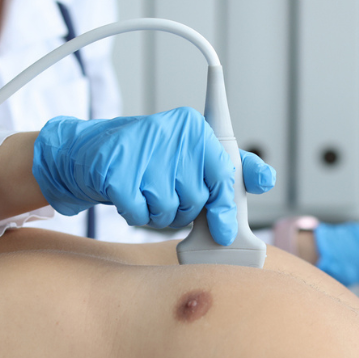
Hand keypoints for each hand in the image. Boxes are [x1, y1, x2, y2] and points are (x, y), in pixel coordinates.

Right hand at [31, 108, 274, 245]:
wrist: (91, 153)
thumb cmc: (151, 160)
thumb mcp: (194, 156)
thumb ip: (232, 168)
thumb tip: (267, 179)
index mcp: (196, 127)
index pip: (223, 174)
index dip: (226, 208)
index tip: (226, 230)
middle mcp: (174, 134)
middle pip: (196, 199)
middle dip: (185, 208)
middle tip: (167, 192)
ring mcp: (144, 152)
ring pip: (170, 210)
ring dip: (159, 213)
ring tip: (146, 190)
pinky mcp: (117, 173)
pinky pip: (141, 214)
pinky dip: (136, 214)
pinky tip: (129, 195)